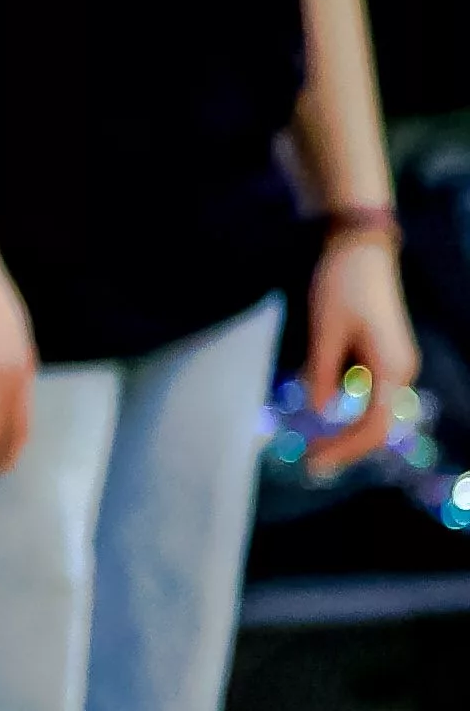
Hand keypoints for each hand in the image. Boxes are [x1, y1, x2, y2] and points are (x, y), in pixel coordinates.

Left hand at [298, 227, 423, 475]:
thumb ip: (322, 373)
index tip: (313, 463)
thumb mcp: (325, 330)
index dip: (345, 450)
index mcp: (391, 367)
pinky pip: (370, 394)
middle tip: (308, 463)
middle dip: (345, 446)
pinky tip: (323, 414)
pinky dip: (348, 411)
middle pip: (378, 425)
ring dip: (346, 431)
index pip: (374, 426)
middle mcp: (401, 370)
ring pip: (374, 411)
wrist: (362, 247)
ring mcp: (396, 363)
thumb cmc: (343, 283)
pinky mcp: (385, 355)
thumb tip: (319, 412)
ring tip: (314, 446)